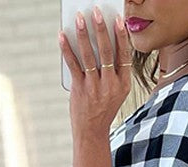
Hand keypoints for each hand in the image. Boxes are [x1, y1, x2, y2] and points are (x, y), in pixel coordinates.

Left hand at [60, 6, 132, 138]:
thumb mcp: (117, 93)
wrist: (92, 133)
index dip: (121, 36)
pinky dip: (67, 49)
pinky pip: (73, 65)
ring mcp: (94, 87)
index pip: (124, 55)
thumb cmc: (103, 110)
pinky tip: (63, 37)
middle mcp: (110, 85)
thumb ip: (114, 72)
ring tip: (79, 19)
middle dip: (101, 29)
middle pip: (107, 51)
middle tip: (96, 12)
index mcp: (123, 84)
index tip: (118, 20)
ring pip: (90, 55)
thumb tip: (102, 43)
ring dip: (84, 34)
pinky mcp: (80, 89)